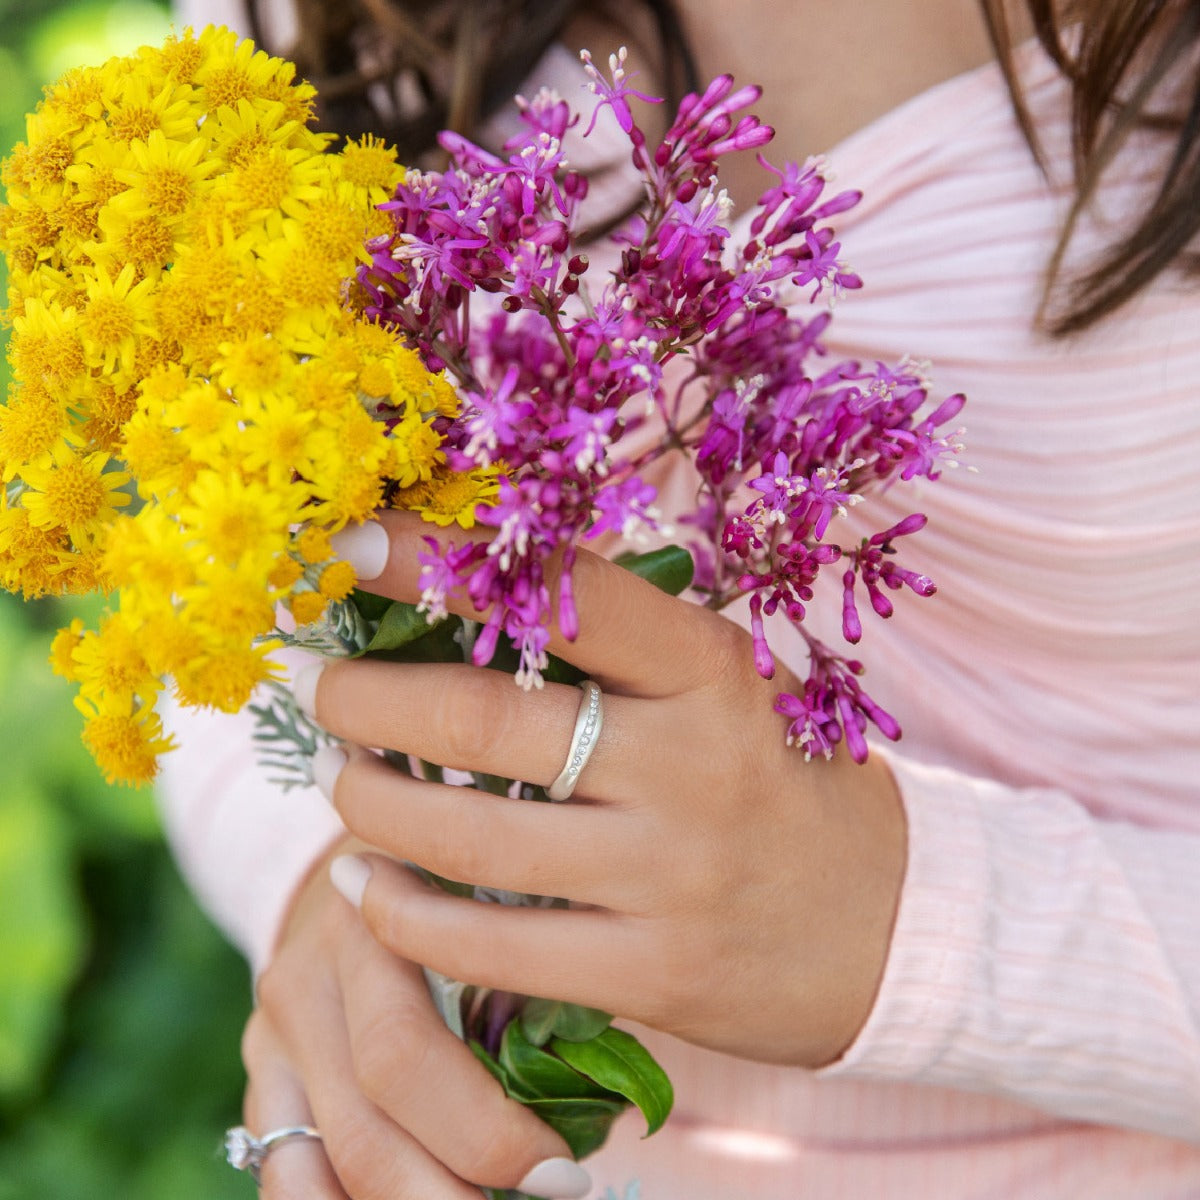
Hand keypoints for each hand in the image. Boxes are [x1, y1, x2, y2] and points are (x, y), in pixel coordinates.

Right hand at [243, 834, 593, 1198]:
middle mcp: (310, 972)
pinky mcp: (262, 1071)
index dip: (487, 1133)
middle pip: (365, 1123)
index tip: (564, 1173)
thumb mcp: (491, 891)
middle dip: (457, 1189)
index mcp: (370, 915)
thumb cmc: (462, 876)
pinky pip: (287, 1170)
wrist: (365, 852)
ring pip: (321, 1163)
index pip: (405, 1051)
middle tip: (547, 1197)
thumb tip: (607, 1093)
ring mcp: (274, 1028)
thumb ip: (528, 967)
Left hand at [304, 508, 906, 1068]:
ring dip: (370, 803)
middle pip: (483, 723)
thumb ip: (615, 653)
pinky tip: (365, 887)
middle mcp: (692, 765)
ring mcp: (672, 878)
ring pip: (468, 837)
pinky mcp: (653, 975)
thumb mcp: (720, 693)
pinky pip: (489, 944)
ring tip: (340, 780)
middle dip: (365, 698)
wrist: (886, 924)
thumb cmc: (774, 781)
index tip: (354, 544)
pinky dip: (401, 914)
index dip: (442, 561)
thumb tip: (456, 598)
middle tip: (312, 683)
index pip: (564, 594)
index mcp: (710, 672)